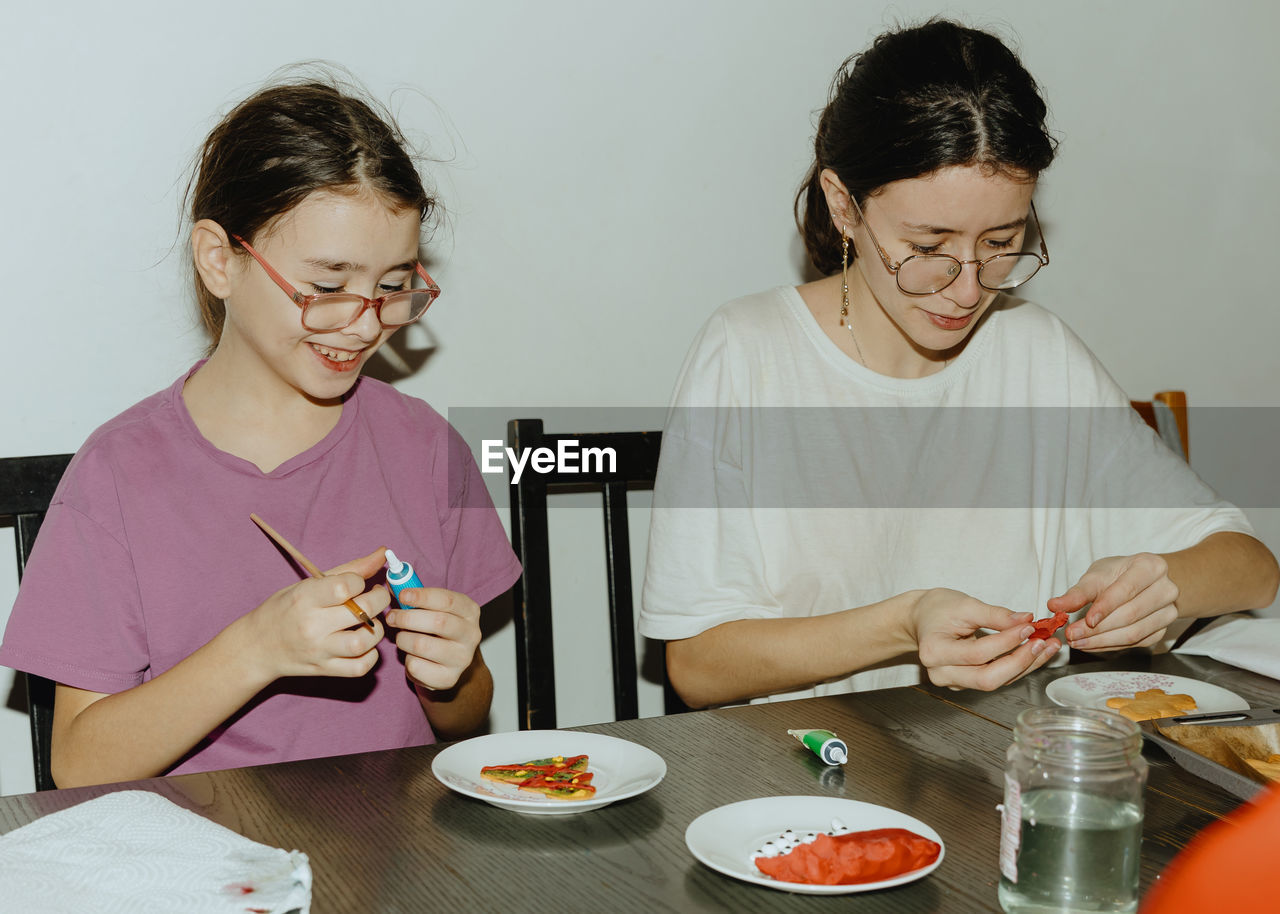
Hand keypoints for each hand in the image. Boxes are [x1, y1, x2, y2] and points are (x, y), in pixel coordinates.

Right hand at [240, 549, 388, 681]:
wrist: (257, 648)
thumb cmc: (285, 609)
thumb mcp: (309, 584)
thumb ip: (349, 570)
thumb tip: (383, 553)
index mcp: (305, 598)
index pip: (346, 586)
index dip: (360, 582)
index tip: (357, 584)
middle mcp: (312, 626)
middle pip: (363, 611)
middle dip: (379, 600)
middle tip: (375, 598)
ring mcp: (319, 651)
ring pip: (364, 642)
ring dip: (377, 630)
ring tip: (370, 622)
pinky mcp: (324, 670)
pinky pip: (360, 667)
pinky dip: (370, 656)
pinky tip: (365, 644)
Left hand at [385, 587, 482, 690]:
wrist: (449, 663)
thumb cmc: (435, 629)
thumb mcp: (431, 608)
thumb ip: (413, 595)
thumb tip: (389, 583)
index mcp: (470, 611)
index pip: (447, 600)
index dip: (422, 596)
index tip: (402, 595)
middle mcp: (472, 634)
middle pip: (437, 622)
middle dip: (408, 618)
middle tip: (391, 617)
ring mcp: (463, 658)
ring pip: (422, 645)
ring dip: (403, 639)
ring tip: (401, 637)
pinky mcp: (449, 679)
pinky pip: (417, 667)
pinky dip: (407, 660)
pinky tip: (411, 656)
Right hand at [911, 588, 1060, 689]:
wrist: (922, 618)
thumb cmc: (937, 609)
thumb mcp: (965, 604)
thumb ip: (996, 615)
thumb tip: (1025, 621)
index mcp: (934, 652)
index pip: (977, 653)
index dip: (1006, 642)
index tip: (1028, 627)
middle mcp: (941, 673)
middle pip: (987, 679)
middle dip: (1019, 662)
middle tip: (1042, 643)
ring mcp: (953, 681)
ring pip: (995, 682)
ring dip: (1025, 666)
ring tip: (1046, 647)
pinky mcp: (966, 682)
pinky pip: (996, 678)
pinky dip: (1017, 666)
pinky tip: (1034, 653)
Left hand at [1051, 553, 1178, 650]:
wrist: (1141, 581)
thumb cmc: (1118, 574)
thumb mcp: (1096, 575)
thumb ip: (1077, 592)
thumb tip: (1054, 606)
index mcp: (1150, 566)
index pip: (1127, 590)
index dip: (1106, 607)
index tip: (1086, 620)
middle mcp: (1166, 589)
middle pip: (1131, 614)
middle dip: (1098, 629)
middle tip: (1072, 635)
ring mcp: (1168, 611)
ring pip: (1134, 633)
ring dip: (1102, 641)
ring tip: (1077, 642)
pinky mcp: (1162, 630)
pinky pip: (1136, 643)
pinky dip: (1110, 646)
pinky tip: (1091, 645)